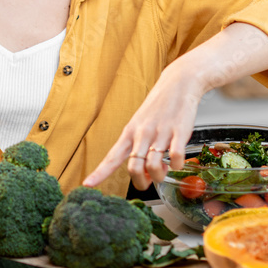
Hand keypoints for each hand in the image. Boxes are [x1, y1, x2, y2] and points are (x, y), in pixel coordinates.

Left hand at [82, 23, 267, 189]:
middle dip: (140, 182)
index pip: (111, 157)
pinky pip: (176, 157)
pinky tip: (177, 162)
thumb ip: (138, 148)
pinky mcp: (179, 131)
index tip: (87, 185)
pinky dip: (177, 166)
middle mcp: (142, 133)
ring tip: (164, 171)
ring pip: (153, 166)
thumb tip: (142, 175)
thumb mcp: (141, 124)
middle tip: (147, 182)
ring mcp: (160, 133)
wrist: (178, 83)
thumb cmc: (159, 106)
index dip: (99, 172)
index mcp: (130, 132)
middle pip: (133, 167)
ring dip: (159, 177)